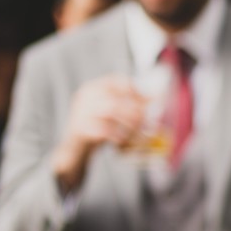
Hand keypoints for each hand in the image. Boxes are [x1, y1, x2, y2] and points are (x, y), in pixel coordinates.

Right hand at [51, 75, 145, 192]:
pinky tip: (126, 143)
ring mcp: (80, 112)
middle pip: (116, 98)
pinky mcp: (80, 129)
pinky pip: (103, 130)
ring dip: (130, 123)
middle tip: (150, 123)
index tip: (150, 102)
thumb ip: (129, 105)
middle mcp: (85, 97)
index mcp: (92, 88)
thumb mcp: (112, 113)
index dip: (135, 90)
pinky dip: (118, 136)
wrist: (75, 149)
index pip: (115, 81)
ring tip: (142, 135)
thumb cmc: (98, 128)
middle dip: (136, 110)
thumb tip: (156, 98)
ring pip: (111, 111)